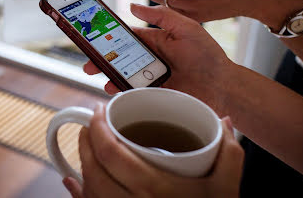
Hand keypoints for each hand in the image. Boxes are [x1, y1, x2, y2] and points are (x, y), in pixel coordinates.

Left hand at [63, 104, 243, 197]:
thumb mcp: (227, 189)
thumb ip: (229, 153)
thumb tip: (223, 122)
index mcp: (152, 188)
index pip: (110, 153)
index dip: (97, 128)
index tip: (98, 111)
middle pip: (93, 170)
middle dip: (85, 142)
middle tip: (90, 125)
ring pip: (88, 190)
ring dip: (82, 164)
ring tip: (87, 146)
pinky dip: (78, 195)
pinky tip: (73, 182)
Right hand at [84, 3, 232, 108]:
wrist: (222, 87)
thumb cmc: (208, 55)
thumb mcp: (187, 28)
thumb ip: (162, 16)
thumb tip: (134, 5)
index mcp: (156, 41)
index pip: (128, 37)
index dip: (111, 36)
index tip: (94, 36)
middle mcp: (150, 59)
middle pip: (120, 58)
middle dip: (103, 59)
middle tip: (88, 62)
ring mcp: (151, 77)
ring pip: (123, 75)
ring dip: (109, 75)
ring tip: (98, 76)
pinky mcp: (154, 94)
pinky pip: (133, 91)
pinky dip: (121, 90)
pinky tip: (113, 89)